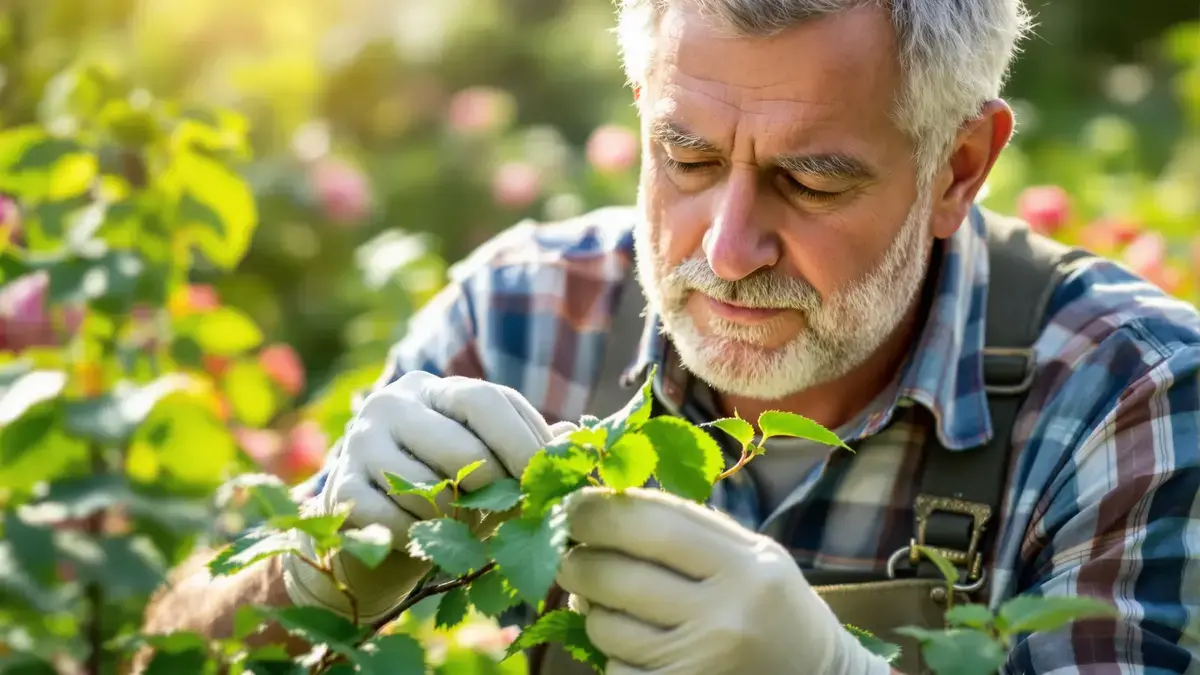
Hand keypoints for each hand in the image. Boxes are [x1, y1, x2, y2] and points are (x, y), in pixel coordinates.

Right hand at [282, 371, 575, 622]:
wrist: (373, 544)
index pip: (489, 400)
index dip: (525, 443)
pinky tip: (418, 540)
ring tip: (454, 525)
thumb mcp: (489, 467)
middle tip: (504, 513)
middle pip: (463, 445)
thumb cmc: (447, 499)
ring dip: (453, 519)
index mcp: (434, 388)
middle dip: (494, 489)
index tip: (550, 482)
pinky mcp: (339, 488)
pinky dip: (418, 539)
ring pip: (430, 488)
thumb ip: (526, 450)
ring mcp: (358, 442)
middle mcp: (391, 402)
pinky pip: (396, 519)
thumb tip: (578, 440)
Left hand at [557, 487, 893, 674]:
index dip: (599, 510)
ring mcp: (700, 663)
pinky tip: (632, 642)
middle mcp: (724, 616)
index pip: (652, 524)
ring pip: (606, 624)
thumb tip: (602, 497)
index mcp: (745, 566)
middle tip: (568, 551)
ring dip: (591, 607)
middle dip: (578, 558)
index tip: (573, 504)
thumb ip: (688, 525)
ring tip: (606, 599)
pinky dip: (612, 652)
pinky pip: (614, 668)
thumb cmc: (774, 606)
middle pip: (617, 575)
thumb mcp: (752, 554)